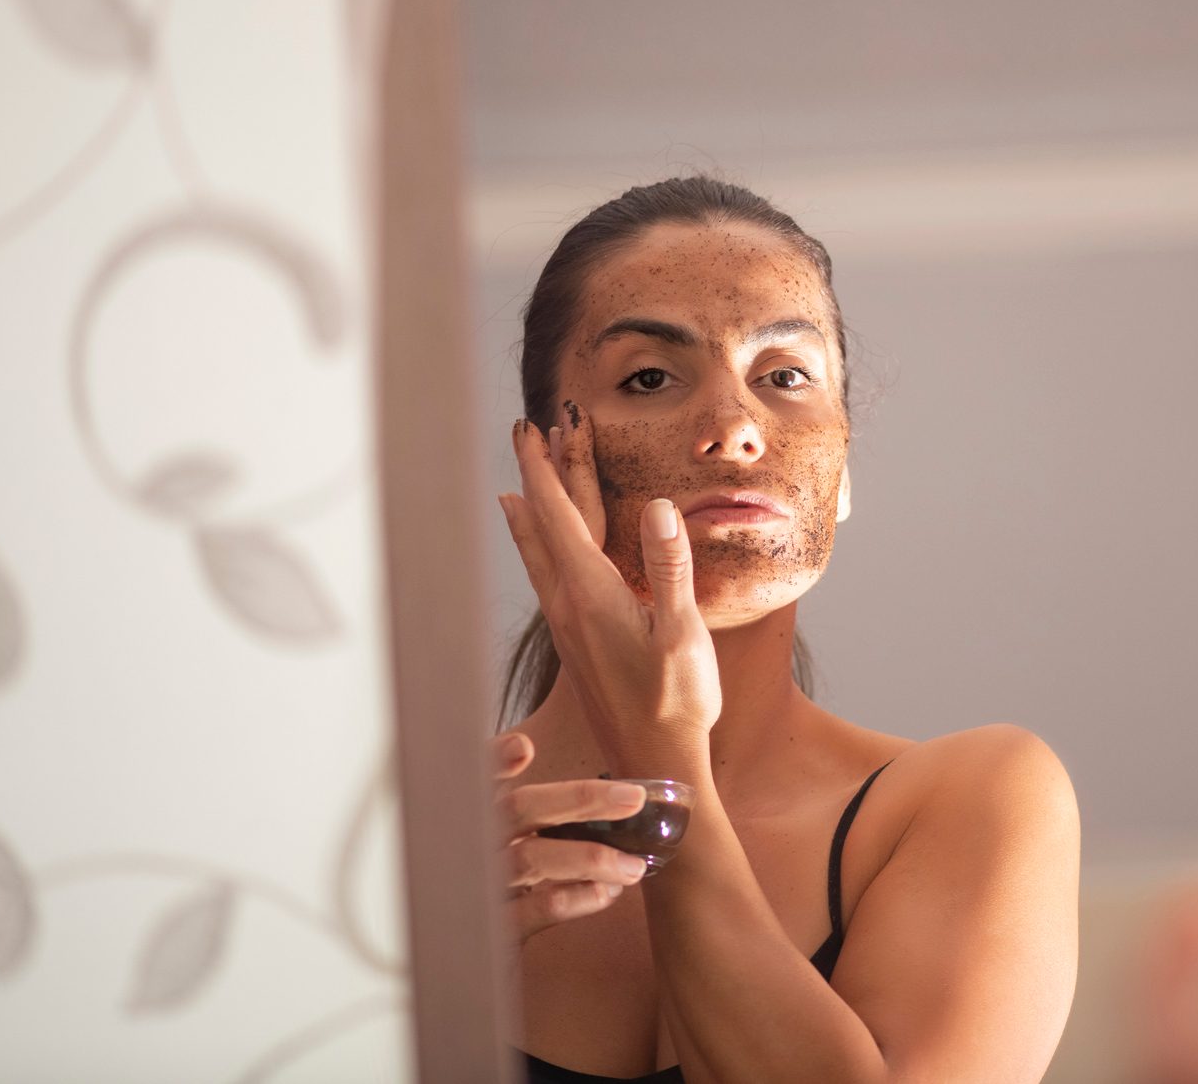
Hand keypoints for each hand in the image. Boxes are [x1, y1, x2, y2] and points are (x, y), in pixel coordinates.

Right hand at [493, 732, 650, 942]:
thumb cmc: (502, 886)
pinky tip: (605, 894)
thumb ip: (542, 814)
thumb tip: (610, 795)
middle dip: (579, 799)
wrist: (471, 954)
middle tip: (632, 798)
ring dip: (591, 857)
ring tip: (634, 865)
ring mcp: (482, 885)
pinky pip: (539, 907)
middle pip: (519, 809)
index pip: (481, 777)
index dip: (496, 759)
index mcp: (480, 814)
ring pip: (532, 858)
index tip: (524, 747)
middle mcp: (475, 844)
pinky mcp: (497, 928)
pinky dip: (577, 898)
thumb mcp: (509, 843)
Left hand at [498, 407, 720, 768]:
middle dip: (536, 479)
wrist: (655, 767)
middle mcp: (568, 607)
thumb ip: (670, 569)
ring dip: (531, 516)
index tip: (532, 430)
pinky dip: (540, 552)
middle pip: (543, 529)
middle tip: (525, 435)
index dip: (545, 471)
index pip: (559, 518)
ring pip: (540, 557)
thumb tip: (658, 507)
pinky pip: (550, 581)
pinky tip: (543, 558)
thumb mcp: (682, 635)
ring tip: (515, 490)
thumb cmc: (676, 703)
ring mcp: (569, 628)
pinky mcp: (577, 646)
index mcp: (591, 595)